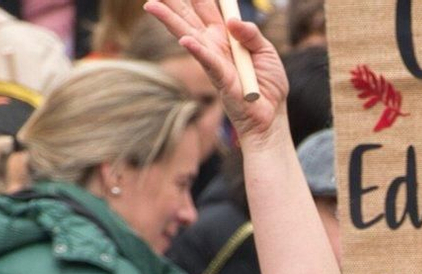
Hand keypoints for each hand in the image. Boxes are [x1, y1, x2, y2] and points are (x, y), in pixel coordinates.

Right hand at [145, 0, 288, 144]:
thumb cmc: (268, 84)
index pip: (206, 7)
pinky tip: (184, 40)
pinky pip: (208, 61)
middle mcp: (214, 44)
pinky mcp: (219, 78)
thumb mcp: (266, 51)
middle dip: (173, 1)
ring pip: (188, 35)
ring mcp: (213, 60)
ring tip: (151, 5)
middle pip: (189, 16)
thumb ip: (251, 33)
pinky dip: (197, 50)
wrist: (271, 114)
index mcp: (225, 34)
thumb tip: (233, 21)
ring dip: (169, 20)